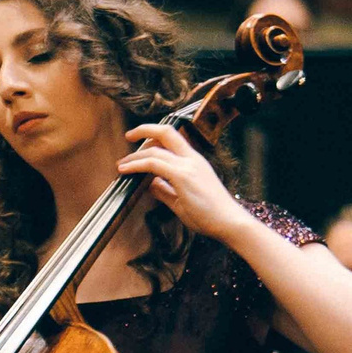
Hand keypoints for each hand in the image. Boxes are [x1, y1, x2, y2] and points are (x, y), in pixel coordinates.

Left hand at [118, 123, 249, 242]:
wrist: (230, 223)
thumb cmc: (211, 215)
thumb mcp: (182, 200)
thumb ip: (165, 190)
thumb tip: (149, 184)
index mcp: (195, 161)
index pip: (173, 138)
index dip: (154, 135)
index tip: (139, 140)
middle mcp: (192, 159)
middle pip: (166, 132)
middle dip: (145, 129)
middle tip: (128, 135)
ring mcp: (188, 166)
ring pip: (155, 150)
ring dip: (134, 156)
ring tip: (121, 165)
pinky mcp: (182, 176)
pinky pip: (153, 164)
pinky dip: (136, 165)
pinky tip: (125, 170)